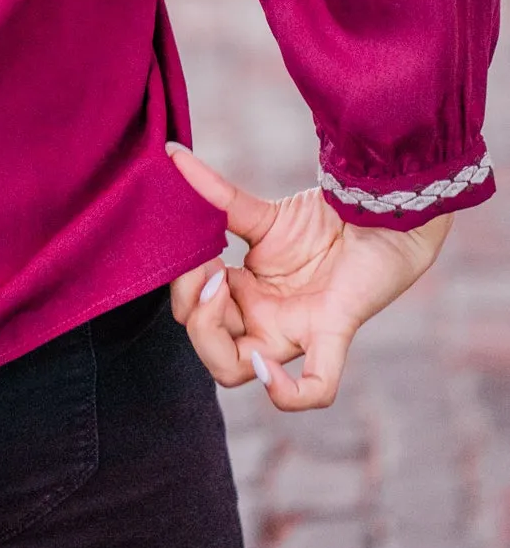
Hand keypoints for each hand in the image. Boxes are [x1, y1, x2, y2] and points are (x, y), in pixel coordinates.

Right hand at [167, 145, 450, 411]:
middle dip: (192, 312)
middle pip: (209, 351)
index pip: (195, 318)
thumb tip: (172, 155)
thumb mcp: (260, 211)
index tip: (189, 251)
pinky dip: (287, 392)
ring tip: (219, 284)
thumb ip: (216, 195)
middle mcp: (265, 323)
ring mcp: (296, 332)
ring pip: (237, 372)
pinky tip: (267, 366)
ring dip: (212, 337)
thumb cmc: (322, 220)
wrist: (375, 212)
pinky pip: (315, 386)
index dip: (183, 291)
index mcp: (245, 299)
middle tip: (206, 269)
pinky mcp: (332, 331)